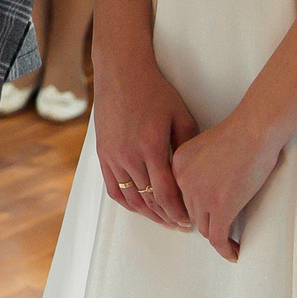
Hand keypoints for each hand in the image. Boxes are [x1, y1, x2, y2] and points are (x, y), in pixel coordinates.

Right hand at [91, 37, 197, 230]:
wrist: (121, 73)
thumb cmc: (154, 91)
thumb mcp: (180, 115)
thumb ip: (187, 146)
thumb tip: (193, 172)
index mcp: (151, 147)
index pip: (165, 194)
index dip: (178, 212)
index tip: (189, 221)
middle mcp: (129, 156)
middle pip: (148, 201)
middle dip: (166, 216)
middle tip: (180, 225)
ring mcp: (113, 157)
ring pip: (131, 198)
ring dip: (148, 213)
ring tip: (163, 219)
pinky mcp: (102, 154)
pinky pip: (113, 188)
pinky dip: (128, 202)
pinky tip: (139, 207)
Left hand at [171, 110, 286, 261]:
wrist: (254, 131)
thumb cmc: (239, 134)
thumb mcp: (204, 147)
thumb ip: (199, 167)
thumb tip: (208, 189)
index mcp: (178, 164)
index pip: (180, 195)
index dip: (191, 209)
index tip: (201, 217)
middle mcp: (183, 181)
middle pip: (191, 212)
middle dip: (205, 220)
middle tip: (219, 228)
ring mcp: (201, 196)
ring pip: (205, 227)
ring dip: (217, 235)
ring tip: (229, 242)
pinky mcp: (220, 208)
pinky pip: (218, 238)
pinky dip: (226, 249)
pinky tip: (234, 253)